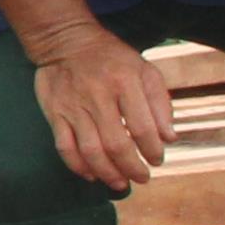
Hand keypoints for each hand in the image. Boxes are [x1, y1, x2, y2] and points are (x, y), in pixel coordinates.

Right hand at [26, 25, 172, 191]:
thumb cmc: (112, 58)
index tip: (157, 160)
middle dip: (132, 168)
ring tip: (120, 183)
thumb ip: (160, 103)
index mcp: (125, 83)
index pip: (143, 127)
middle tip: (142, 178)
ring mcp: (74, 106)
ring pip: (90, 150)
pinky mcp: (55, 113)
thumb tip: (169, 138)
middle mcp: (98, 96)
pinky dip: (79, 166)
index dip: (153, 150)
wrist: (65, 40)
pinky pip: (65, 147)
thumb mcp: (145, 70)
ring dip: (108, 173)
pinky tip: (92, 174)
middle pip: (116, 144)